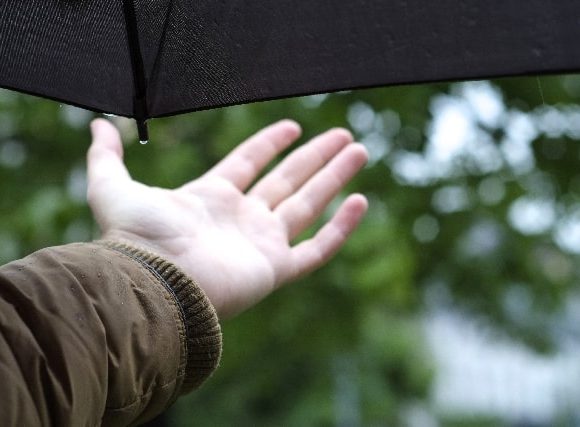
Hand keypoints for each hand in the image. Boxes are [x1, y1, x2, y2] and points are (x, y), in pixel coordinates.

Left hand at [87, 119, 367, 318]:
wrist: (153, 285)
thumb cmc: (134, 239)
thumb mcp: (112, 187)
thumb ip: (106, 155)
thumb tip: (95, 123)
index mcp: (211, 199)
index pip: (249, 163)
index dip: (270, 144)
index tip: (293, 126)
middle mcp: (241, 220)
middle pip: (287, 180)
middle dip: (315, 157)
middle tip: (344, 135)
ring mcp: (261, 245)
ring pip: (307, 205)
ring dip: (334, 178)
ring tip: (358, 150)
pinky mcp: (275, 270)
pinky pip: (317, 249)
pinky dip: (340, 228)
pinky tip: (360, 201)